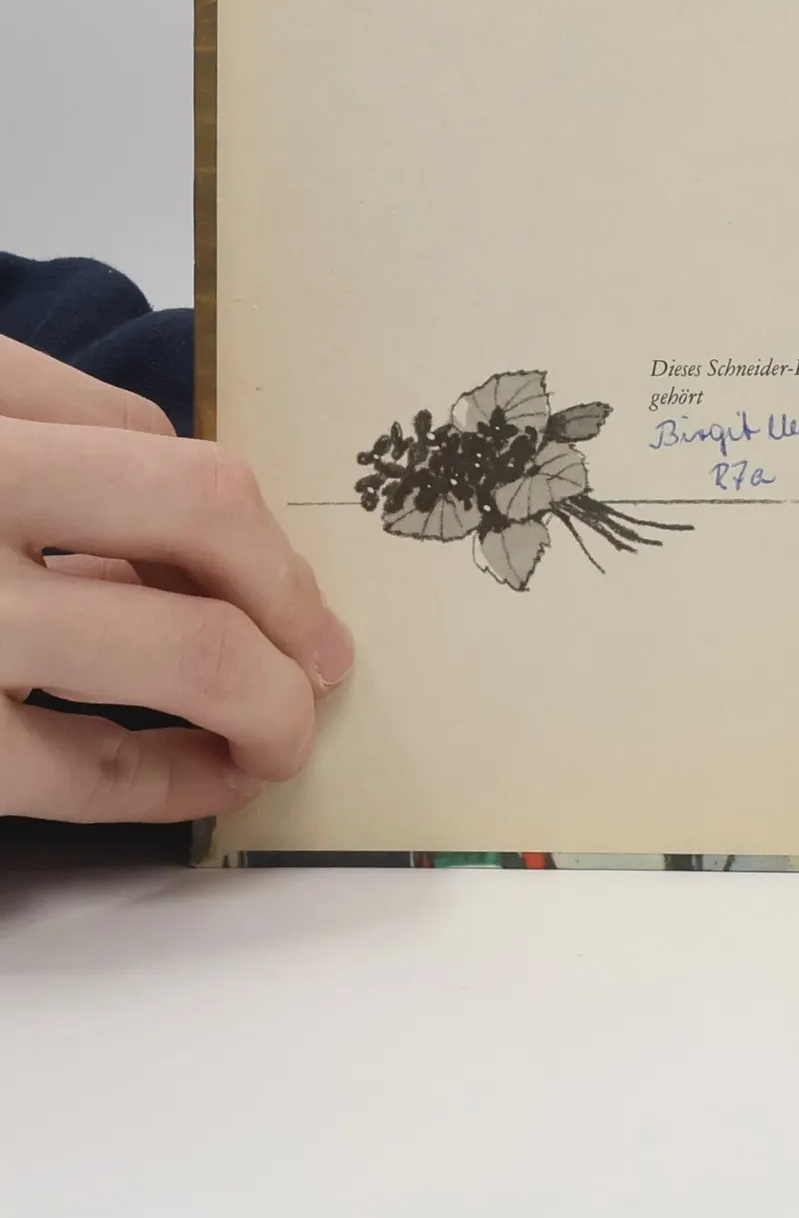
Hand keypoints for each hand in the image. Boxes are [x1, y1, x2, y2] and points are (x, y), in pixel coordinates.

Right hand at [1, 337, 352, 821]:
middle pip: (206, 508)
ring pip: (187, 647)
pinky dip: (176, 781)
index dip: (229, 514)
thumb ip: (53, 470)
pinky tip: (212, 779)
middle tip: (326, 654)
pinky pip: (88, 768)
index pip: (147, 436)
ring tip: (284, 733)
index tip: (275, 572)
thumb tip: (204, 552)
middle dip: (288, 592)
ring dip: (266, 700)